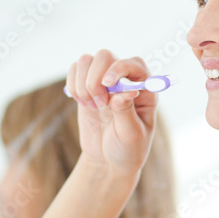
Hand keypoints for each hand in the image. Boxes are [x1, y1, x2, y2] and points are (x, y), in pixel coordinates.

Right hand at [64, 49, 156, 176]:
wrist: (109, 161)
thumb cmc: (128, 149)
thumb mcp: (131, 135)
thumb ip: (127, 112)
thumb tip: (125, 91)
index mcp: (145, 90)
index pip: (133, 63)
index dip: (119, 68)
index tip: (107, 84)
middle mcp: (125, 80)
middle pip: (105, 56)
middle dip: (96, 78)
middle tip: (100, 105)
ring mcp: (105, 81)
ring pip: (86, 61)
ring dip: (83, 83)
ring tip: (92, 106)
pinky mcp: (87, 86)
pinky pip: (74, 70)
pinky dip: (73, 85)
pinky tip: (82, 103)